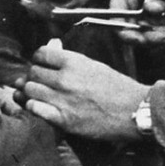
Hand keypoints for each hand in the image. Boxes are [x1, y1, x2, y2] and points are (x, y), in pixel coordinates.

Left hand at [16, 39, 148, 139]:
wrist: (134, 111)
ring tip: (41, 94)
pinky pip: (35, 109)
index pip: (41, 54)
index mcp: (75, 62)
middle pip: (33, 72)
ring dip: (32, 92)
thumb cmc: (118, 88)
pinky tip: (42, 107)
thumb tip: (52, 45)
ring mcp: (63, 100)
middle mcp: (66, 79)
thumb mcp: (95, 66)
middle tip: (42, 81)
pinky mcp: (63, 120)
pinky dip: (34, 107)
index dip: (39, 59)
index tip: (43, 64)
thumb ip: (70, 58)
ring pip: (29, 90)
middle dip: (35, 76)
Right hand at [108, 0, 164, 44]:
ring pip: (142, 39)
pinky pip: (154, 40)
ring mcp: (136, 19)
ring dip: (163, 38)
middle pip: (128, 33)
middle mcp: (126, 7)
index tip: (141, 40)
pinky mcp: (147, 28)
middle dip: (150, 38)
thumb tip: (149, 9)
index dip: (123, 31)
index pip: (114, 16)